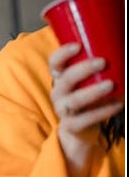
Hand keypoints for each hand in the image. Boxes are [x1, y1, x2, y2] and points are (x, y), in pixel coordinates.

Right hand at [49, 42, 123, 176]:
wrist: (80, 130)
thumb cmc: (88, 99)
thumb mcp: (89, 82)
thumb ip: (100, 70)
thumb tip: (123, 51)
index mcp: (61, 79)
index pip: (54, 64)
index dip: (62, 54)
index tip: (77, 46)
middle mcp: (58, 93)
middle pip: (65, 80)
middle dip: (82, 69)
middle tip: (102, 62)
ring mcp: (63, 110)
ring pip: (74, 100)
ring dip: (92, 91)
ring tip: (110, 85)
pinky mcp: (72, 125)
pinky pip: (85, 119)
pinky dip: (102, 111)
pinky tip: (117, 104)